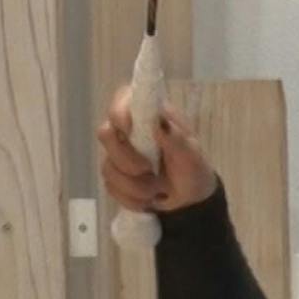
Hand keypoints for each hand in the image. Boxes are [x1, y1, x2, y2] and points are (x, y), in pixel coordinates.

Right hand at [95, 84, 217, 214]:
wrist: (191, 199)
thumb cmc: (193, 168)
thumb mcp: (192, 154)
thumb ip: (176, 138)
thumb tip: (158, 122)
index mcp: (149, 116)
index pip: (123, 99)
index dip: (119, 111)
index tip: (129, 128)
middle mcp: (129, 131)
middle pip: (105, 134)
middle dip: (126, 159)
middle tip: (149, 169)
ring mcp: (118, 155)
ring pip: (108, 167)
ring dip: (134, 185)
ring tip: (158, 189)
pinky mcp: (115, 177)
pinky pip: (111, 187)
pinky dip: (131, 198)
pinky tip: (149, 199)